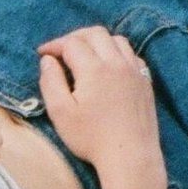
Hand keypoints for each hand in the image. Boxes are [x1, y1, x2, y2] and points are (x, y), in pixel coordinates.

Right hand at [37, 27, 165, 188]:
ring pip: (116, 40)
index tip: (42, 54)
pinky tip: (108, 66)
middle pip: (95, 33)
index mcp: (93, 68)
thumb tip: (47, 61)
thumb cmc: (91, 138)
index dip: (54, 45)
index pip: (71, 44)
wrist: (130, 155)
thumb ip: (50, 83)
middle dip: (75, 37)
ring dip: (97, 41)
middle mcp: (116, 62)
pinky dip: (115, 52)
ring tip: (84, 54)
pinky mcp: (145, 80)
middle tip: (61, 49)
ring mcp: (134, 69)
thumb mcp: (60, 114)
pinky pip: (131, 54)